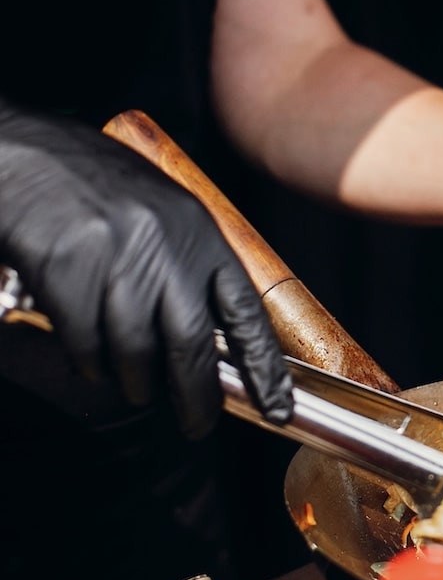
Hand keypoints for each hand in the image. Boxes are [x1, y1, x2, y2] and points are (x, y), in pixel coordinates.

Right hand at [0, 102, 292, 436]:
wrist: (26, 154)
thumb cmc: (100, 189)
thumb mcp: (166, 215)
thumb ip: (191, 270)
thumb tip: (214, 345)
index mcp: (199, 233)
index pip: (246, 312)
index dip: (264, 366)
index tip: (278, 407)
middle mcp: (164, 246)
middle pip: (191, 344)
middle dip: (197, 396)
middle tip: (198, 425)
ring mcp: (112, 258)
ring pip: (135, 352)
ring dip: (137, 384)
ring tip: (138, 389)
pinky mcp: (64, 271)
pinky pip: (85, 343)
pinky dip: (91, 364)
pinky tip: (93, 360)